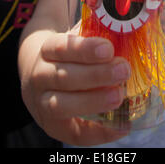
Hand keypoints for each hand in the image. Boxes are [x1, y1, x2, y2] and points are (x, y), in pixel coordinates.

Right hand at [21, 32, 130, 146]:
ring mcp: (42, 103)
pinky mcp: (53, 127)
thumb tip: (127, 29)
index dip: (84, 49)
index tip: (109, 48)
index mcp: (46, 49)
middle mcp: (40, 76)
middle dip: (96, 75)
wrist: (37, 75)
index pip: (61, 47)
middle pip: (64, 77)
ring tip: (119, 96)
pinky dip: (98, 133)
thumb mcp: (74, 39)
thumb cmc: (67, 56)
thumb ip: (95, 34)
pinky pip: (74, 134)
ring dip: (93, 101)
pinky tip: (121, 126)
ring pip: (62, 104)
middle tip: (124, 70)